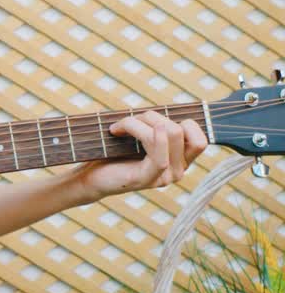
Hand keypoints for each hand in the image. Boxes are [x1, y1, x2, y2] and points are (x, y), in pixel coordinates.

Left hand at [69, 109, 208, 203]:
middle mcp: (178, 171)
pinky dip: (145, 134)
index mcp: (180, 161)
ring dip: (138, 121)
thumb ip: (157, 128)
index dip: (182, 123)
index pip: (200, 139)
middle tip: (125, 122)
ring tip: (117, 127)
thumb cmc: (114, 154)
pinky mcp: (146, 179)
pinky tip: (122, 129)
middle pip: (179, 130)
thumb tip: (159, 113)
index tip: (153, 122)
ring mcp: (164, 177)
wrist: (91, 178)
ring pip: (168, 134)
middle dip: (150, 117)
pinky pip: (160, 156)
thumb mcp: (140, 138)